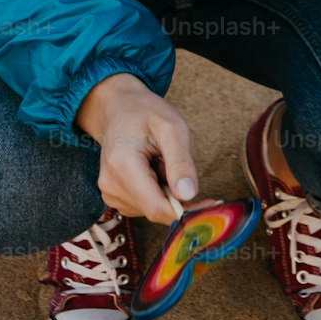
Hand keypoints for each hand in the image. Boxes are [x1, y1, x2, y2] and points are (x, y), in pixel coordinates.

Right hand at [75, 72, 215, 225]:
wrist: (119, 108)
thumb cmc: (145, 113)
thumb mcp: (171, 127)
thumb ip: (180, 162)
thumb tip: (188, 195)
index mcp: (122, 165)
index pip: (156, 208)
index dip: (186, 211)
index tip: (211, 203)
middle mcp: (110, 185)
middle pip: (156, 210)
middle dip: (175, 196)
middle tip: (178, 163)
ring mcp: (109, 192)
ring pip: (151, 209)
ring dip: (165, 191)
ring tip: (159, 161)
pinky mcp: (113, 196)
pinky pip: (143, 205)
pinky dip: (155, 191)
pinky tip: (151, 169)